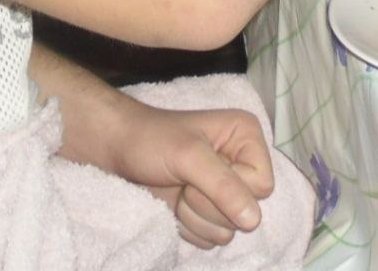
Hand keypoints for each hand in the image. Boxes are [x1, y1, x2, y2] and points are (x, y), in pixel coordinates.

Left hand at [29, 45, 273, 249]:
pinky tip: (174, 203)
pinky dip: (189, 226)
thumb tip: (254, 221)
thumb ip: (221, 185)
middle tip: (183, 179)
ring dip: (195, 216)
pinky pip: (212, 239)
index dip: (230, 187)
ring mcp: (225, 191)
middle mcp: (241, 163)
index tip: (199, 169)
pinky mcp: (208, 212)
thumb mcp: (186, 155)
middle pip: (248, 213)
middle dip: (208, 203)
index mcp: (246, 137)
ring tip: (177, 188)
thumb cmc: (149, 140)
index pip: (262, 185)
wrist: (116, 149)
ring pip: (229, 231)